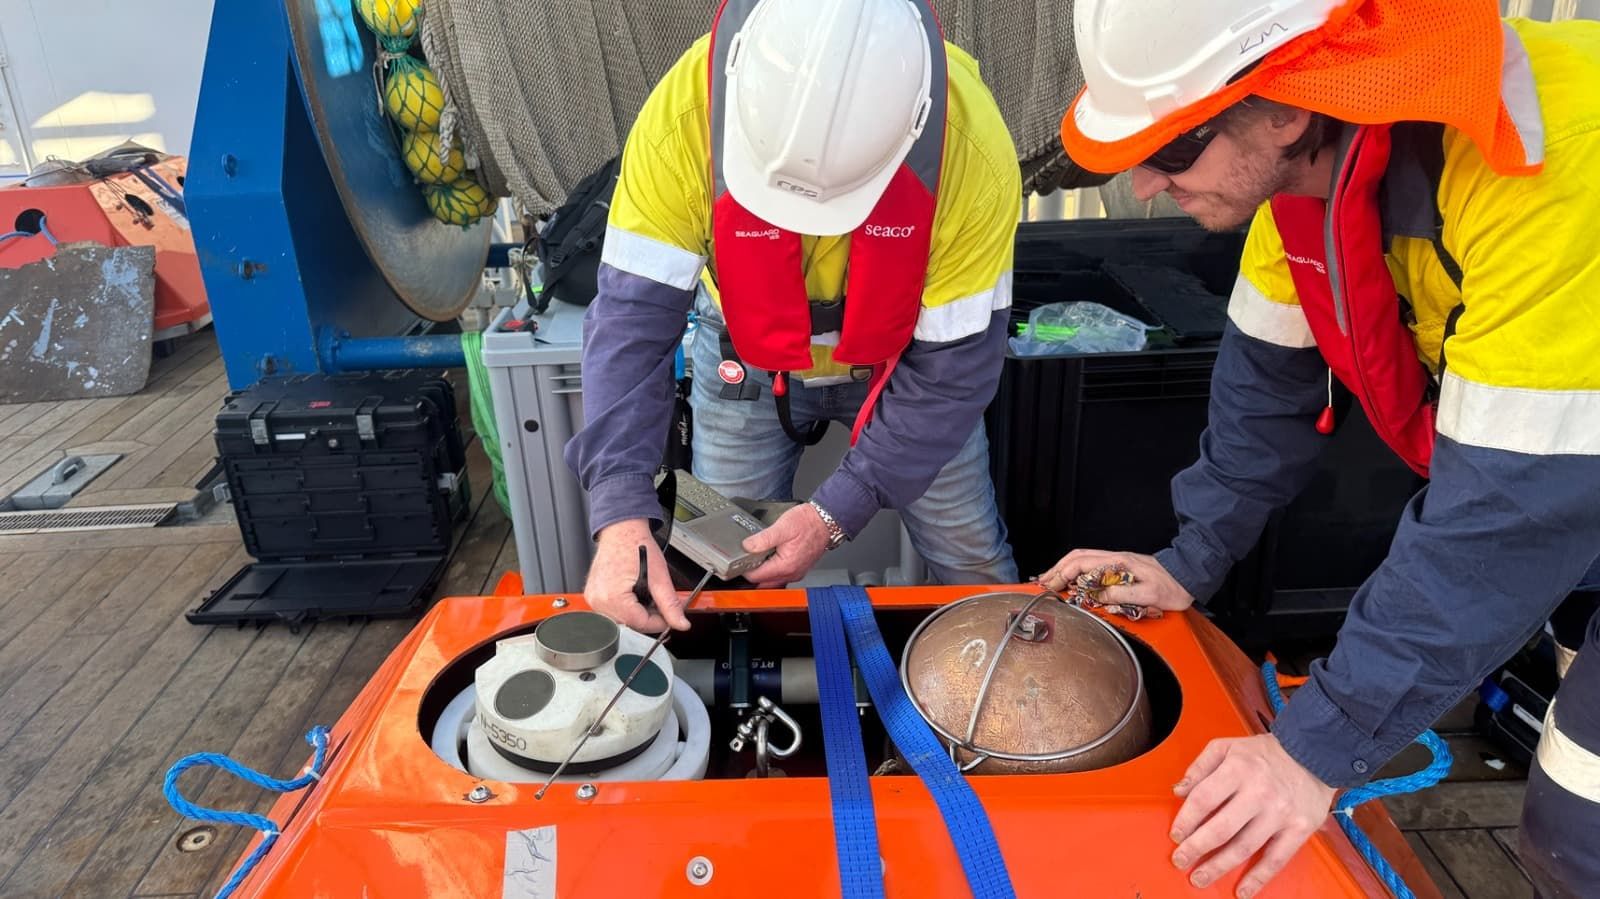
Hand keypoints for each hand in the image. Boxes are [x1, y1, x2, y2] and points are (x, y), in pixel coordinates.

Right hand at [583, 519, 689, 631]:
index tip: (669, 615)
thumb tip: (681, 623)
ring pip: (623, 619)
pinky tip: (633, 592)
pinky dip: (627, 606)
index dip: (659, 622)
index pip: (641, 624)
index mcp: (612, 598)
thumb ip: (670, 604)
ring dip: (638, 611)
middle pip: (631, 624)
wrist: (622, 530)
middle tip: (657, 599)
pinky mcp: (594, 596)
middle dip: (648, 615)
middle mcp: (599, 601)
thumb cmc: (635, 545)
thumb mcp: (659, 577)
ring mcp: (594, 599)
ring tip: (644, 592)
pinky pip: (614, 611)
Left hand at [739, 503, 830, 587]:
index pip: (756, 577)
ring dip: (763, 574)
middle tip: (745, 560)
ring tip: (756, 559)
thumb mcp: (782, 528)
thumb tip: (747, 546)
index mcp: (785, 566)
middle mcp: (791, 573)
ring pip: (772, 581)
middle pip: (763, 583)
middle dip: (752, 574)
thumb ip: (762, 539)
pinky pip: (781, 576)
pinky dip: (772, 571)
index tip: (739, 560)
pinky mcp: (799, 568)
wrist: (826, 521)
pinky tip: (769, 558)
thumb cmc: (808, 523)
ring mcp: (796, 572)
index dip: (744, 569)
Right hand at [1036, 549, 1194, 612]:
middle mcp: (1114, 559)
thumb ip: (1120, 594)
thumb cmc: (1172, 585)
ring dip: (1064, 569)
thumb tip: (1096, 595)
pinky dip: (1077, 572)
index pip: (1081, 563)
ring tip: (1051, 581)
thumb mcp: (1147, 595)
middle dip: (1057, 569)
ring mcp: (1117, 562)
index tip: (1050, 585)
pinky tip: (1073, 582)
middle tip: (1042, 582)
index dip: (1062, 574)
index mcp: (1118, 562)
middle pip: (1077, 558)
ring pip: (1082, 560)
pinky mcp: (1121, 568)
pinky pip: (1092, 567)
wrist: (1189, 575)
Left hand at [1169, 734, 1336, 896]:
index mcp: (1238, 769)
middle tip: (1180, 861)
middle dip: (1196, 848)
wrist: (1313, 754)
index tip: (1175, 835)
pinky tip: (1242, 891)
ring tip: (1199, 878)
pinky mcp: (1299, 829)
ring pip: (1244, 847)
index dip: (1186, 820)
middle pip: (1221, 828)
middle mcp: (1258, 792)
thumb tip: (1178, 791)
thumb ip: (1200, 767)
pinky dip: (1258, 878)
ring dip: (1219, 866)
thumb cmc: (1264, 754)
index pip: (1204, 799)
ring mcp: (1280, 813)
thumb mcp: (1227, 747)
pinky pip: (1276, 859)